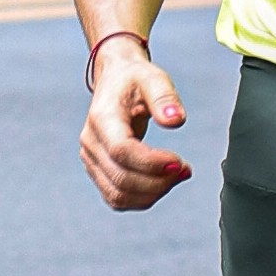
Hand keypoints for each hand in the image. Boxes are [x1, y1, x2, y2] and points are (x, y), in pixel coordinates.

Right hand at [79, 39, 191, 209]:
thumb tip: (176, 120)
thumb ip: (165, 98)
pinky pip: (117, 198)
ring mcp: (91, 159)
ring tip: (177, 176)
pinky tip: (162, 183)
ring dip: (153, 194)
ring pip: (119, 195)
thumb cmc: (134, 79)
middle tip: (185, 169)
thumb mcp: (153, 78)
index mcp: (102, 118)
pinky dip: (143, 198)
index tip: (179, 162)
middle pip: (121, 178)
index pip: (122, 151)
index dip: (152, 163)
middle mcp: (91, 142)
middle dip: (158, 182)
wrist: (116, 80)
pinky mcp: (98, 171)